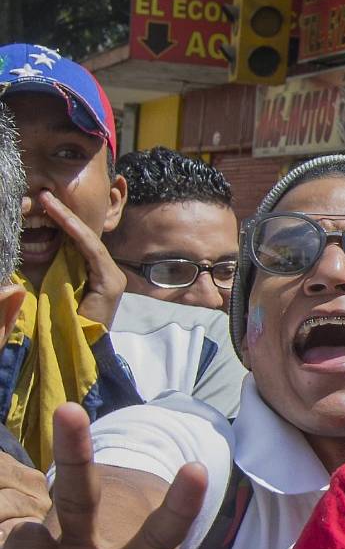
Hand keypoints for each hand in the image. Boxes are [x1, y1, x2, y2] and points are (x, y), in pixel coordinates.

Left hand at [35, 191, 125, 326]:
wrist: (78, 352)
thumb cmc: (62, 325)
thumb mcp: (50, 288)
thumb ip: (46, 269)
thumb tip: (28, 246)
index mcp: (95, 275)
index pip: (79, 243)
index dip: (62, 221)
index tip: (44, 202)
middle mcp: (108, 273)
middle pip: (86, 239)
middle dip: (65, 215)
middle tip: (44, 196)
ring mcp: (113, 277)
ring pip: (89, 242)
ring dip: (68, 220)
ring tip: (48, 202)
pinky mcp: (111, 283)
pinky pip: (92, 253)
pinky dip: (77, 235)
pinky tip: (62, 219)